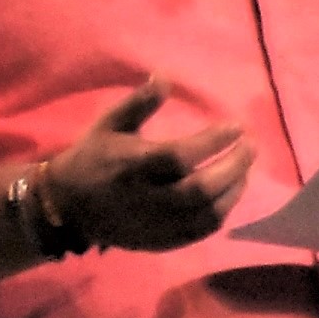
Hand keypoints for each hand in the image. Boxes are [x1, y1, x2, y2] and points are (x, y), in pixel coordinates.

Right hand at [47, 75, 250, 250]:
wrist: (68, 207)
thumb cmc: (92, 158)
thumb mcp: (110, 124)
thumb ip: (139, 103)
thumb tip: (165, 76)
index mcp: (133, 166)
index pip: (181, 157)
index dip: (213, 142)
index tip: (236, 126)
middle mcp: (146, 198)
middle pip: (199, 189)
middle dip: (233, 167)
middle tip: (250, 147)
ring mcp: (154, 224)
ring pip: (205, 214)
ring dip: (233, 191)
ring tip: (244, 170)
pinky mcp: (159, 241)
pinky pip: (198, 232)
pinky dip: (220, 214)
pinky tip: (229, 196)